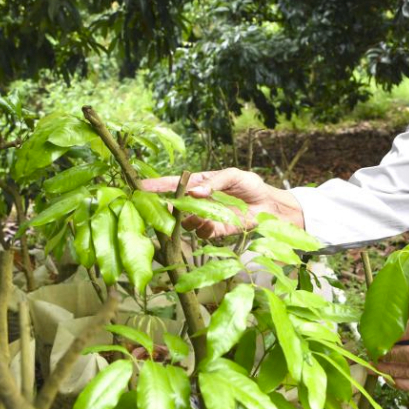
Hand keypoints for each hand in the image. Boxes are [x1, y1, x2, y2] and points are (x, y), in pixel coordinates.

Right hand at [140, 168, 304, 238]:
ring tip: (195, 214)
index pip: (173, 184)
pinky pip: (200, 233)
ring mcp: (205, 217)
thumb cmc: (250, 185)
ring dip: (186, 219)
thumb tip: (194, 192)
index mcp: (199, 184)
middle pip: (173, 206)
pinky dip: (202, 228)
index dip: (156, 186)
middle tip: (161, 208)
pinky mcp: (215, 231)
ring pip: (184, 222)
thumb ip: (214, 183)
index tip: (139, 186)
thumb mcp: (233, 175)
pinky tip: (209, 223)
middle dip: (164, 207)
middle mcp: (197, 202)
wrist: (269, 205)